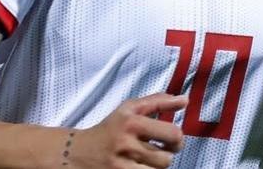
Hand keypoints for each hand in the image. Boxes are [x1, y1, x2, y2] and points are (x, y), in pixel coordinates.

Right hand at [67, 92, 186, 167]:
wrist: (77, 152)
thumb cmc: (110, 128)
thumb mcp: (130, 109)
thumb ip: (158, 102)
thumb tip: (185, 100)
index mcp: (132, 121)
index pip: (172, 134)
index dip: (177, 139)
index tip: (170, 139)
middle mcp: (126, 143)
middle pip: (167, 158)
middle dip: (167, 155)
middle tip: (160, 151)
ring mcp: (120, 165)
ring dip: (156, 167)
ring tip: (146, 160)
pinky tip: (139, 166)